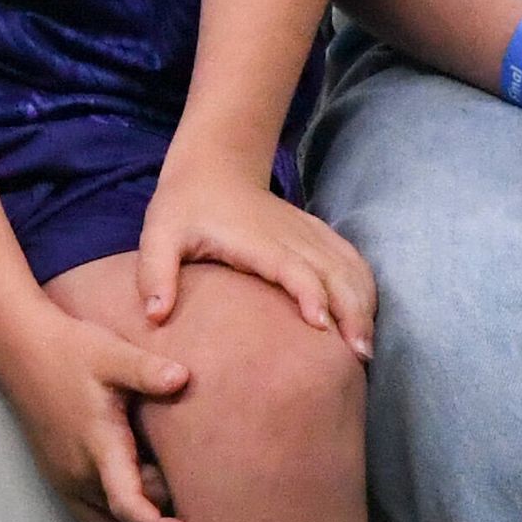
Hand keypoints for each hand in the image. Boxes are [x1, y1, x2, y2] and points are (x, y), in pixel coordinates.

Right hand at [0, 303, 195, 521]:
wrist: (19, 346)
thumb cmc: (68, 349)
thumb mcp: (111, 354)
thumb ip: (147, 370)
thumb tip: (183, 378)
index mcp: (97, 447)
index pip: (126, 504)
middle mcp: (78, 472)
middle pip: (127, 514)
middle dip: (159, 504)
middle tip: (185, 473)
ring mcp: (64, 477)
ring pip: (109, 519)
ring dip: (136, 511)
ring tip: (161, 480)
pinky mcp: (56, 475)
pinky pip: (92, 511)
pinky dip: (116, 512)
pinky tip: (135, 482)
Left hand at [135, 170, 375, 356]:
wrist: (213, 165)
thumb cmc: (184, 205)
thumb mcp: (159, 233)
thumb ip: (155, 272)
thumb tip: (155, 317)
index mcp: (256, 239)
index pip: (293, 267)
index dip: (311, 295)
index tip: (322, 327)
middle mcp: (290, 235)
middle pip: (334, 273)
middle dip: (351, 312)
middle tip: (358, 357)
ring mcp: (307, 232)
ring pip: (349, 267)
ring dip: (363, 303)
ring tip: (365, 347)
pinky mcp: (315, 233)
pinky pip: (350, 258)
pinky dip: (364, 285)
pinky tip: (366, 315)